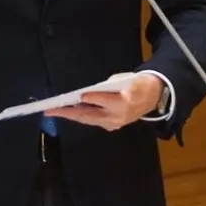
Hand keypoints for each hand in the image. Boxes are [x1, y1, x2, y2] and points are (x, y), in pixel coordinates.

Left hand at [44, 72, 161, 131]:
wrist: (152, 97)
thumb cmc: (136, 84)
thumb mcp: (125, 79)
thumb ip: (107, 87)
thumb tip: (88, 93)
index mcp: (126, 99)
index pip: (105, 99)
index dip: (92, 98)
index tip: (79, 96)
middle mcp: (119, 114)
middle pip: (91, 114)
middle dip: (70, 112)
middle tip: (52, 110)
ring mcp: (115, 122)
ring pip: (90, 120)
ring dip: (72, 116)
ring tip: (56, 112)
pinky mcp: (113, 126)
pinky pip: (94, 121)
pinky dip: (82, 117)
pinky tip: (70, 112)